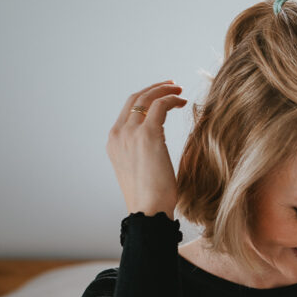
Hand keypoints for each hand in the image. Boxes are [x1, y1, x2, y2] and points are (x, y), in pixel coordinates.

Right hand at [107, 79, 187, 218]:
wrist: (148, 211)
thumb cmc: (149, 198)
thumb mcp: (139, 170)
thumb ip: (141, 152)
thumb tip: (157, 142)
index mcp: (114, 142)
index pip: (127, 111)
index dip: (144, 99)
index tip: (160, 96)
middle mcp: (118, 134)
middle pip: (134, 98)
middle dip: (154, 88)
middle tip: (171, 85)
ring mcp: (130, 133)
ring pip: (146, 98)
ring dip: (164, 90)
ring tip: (178, 90)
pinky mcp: (148, 135)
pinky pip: (160, 106)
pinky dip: (171, 99)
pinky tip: (183, 102)